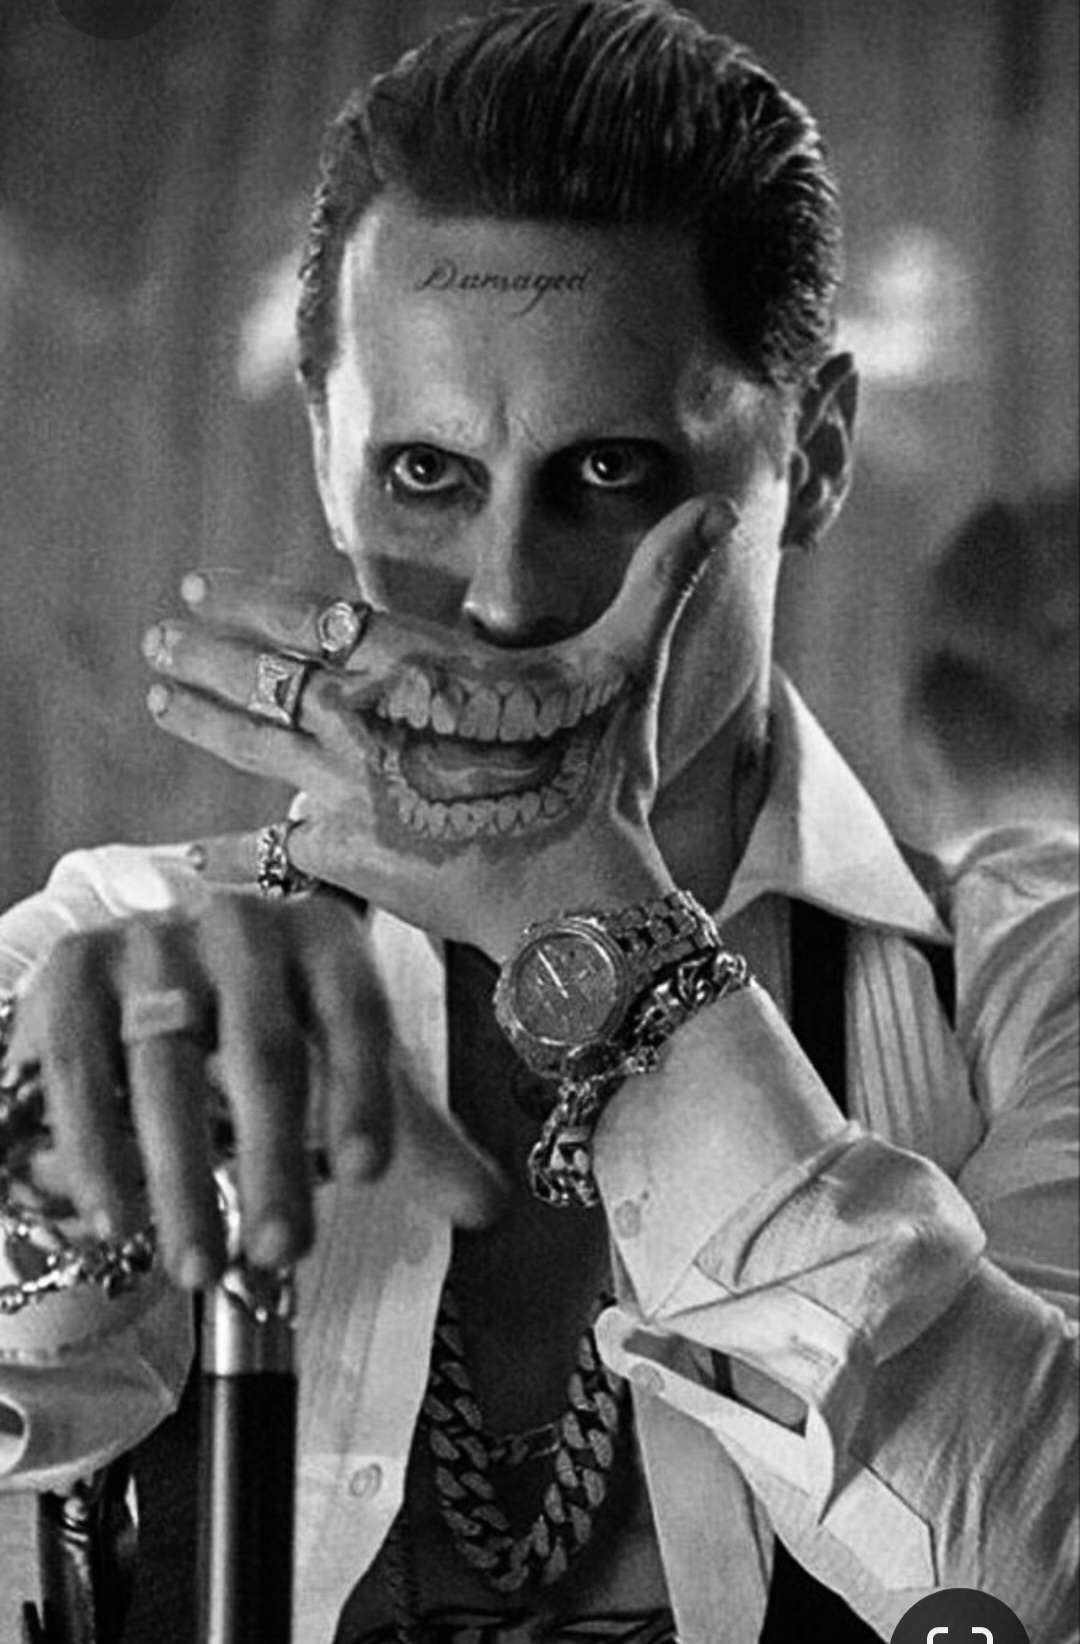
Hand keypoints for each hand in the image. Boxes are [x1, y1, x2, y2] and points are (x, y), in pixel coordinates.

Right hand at [7, 893, 505, 1286]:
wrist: (147, 986)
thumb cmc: (268, 1035)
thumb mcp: (343, 1075)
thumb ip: (414, 1141)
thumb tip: (489, 1206)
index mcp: (324, 940)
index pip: (356, 1012)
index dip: (364, 1092)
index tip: (365, 1176)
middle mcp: (241, 925)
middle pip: (263, 1049)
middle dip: (274, 1160)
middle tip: (281, 1252)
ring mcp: (152, 942)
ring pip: (167, 1066)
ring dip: (183, 1178)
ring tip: (202, 1266)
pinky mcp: (75, 971)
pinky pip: (83, 1068)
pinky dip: (96, 1152)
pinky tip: (117, 1219)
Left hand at [144, 496, 736, 957]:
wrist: (581, 899)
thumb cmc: (604, 778)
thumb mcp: (629, 670)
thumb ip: (659, 583)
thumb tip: (720, 509)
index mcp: (419, 667)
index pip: (310, 620)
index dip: (248, 603)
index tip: (200, 588)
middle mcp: (364, 722)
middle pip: (262, 678)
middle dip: (203, 655)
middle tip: (158, 638)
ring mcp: (345, 794)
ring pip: (253, 749)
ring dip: (202, 720)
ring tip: (159, 699)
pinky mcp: (346, 860)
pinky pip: (271, 851)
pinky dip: (228, 853)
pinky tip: (185, 854)